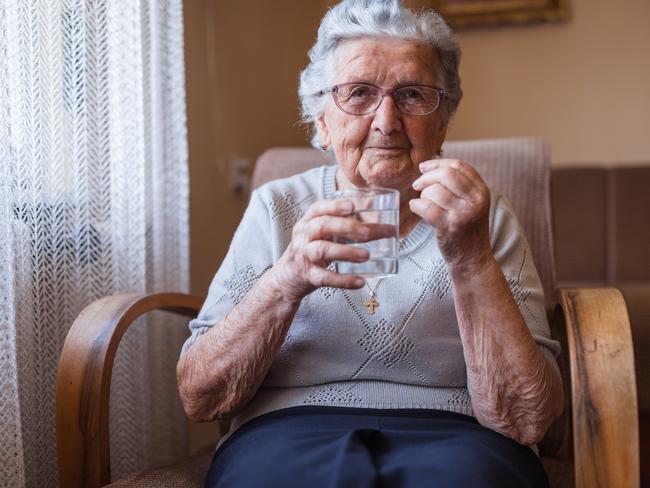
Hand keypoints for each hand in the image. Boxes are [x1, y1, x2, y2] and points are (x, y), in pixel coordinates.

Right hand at [271, 198, 393, 300]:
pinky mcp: (309, 276)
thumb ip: (343, 223)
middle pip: (322, 226)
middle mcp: (304, 236)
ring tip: (366, 255)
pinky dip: (344, 281)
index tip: (352, 206)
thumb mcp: (321, 233)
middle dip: (346, 227)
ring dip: (346, 251)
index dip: (334, 206)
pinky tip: (360, 282)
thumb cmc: (311, 250)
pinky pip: (326, 278)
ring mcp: (305, 256)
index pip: (318, 208)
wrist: (287, 278)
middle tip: (368, 233)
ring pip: (322, 250)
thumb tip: (379, 214)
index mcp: (308, 222)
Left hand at [409, 159, 491, 269]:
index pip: (459, 166)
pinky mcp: (450, 227)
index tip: (424, 167)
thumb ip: (459, 186)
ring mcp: (464, 214)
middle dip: (426, 177)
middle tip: (417, 185)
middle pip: (446, 174)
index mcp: (482, 191)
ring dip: (422, 195)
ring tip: (424, 203)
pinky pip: (426, 207)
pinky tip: (416, 208)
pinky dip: (416, 205)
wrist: (473, 260)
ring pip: (434, 191)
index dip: (438, 163)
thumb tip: (431, 166)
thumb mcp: (472, 204)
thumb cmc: (467, 230)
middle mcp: (476, 200)